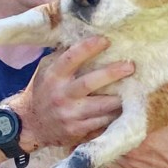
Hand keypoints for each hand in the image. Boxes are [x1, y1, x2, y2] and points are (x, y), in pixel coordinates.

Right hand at [11, 36, 134, 149]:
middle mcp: (61, 95)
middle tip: (130, 66)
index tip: (106, 40)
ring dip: (120, 98)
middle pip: (90, 82)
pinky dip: (115, 115)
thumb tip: (87, 36)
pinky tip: (127, 108)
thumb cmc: (43, 91)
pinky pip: (102, 123)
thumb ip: (64, 57)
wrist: (30, 125)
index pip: (71, 58)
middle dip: (112, 73)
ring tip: (137, 88)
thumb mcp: (46, 71)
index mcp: (53, 76)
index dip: (88, 48)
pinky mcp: (77, 131)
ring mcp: (70, 115)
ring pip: (101, 106)